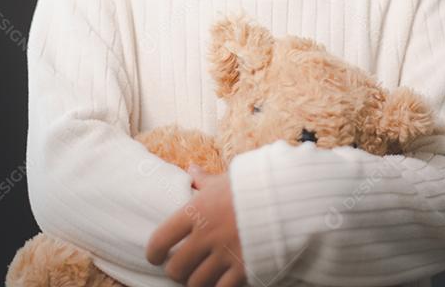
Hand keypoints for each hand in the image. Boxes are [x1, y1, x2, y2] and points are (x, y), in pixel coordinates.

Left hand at [146, 165, 246, 286]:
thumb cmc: (256, 185)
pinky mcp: (244, 269)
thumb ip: (205, 181)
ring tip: (200, 275)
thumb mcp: (226, 180)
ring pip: (195, 283)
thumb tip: (191, 169)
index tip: (156, 256)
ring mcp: (225, 254)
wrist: (291, 195)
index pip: (160, 239)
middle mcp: (207, 234)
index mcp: (197, 210)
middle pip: (176, 268)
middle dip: (176, 271)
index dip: (153, 253)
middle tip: (181, 268)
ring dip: (195, 281)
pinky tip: (220, 282)